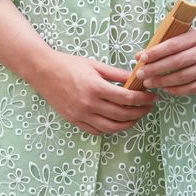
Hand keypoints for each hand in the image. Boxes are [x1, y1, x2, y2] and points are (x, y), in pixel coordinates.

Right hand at [27, 52, 154, 135]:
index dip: (143, 99)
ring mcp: (81, 114)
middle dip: (140, 112)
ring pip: (112, 127)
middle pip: (122, 114)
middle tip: (148, 107)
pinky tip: (116, 122)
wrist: (43, 71)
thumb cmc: (68, 64)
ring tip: (136, 116)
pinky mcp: (74, 120)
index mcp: (95, 87)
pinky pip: (97, 131)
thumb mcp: (95, 65)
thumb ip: (116, 74)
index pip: (127, 98)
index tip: (152, 97)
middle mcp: (89, 103)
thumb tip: (136, 78)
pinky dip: (110, 129)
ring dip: (128, 124)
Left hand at [137, 26, 195, 95]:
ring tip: (149, 83)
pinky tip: (164, 89)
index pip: (173, 45)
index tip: (142, 58)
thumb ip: (162, 44)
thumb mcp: (183, 36)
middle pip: (177, 62)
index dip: (156, 52)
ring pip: (184, 77)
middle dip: (156, 69)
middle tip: (141, 74)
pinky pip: (192, 88)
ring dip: (163, 82)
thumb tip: (139, 56)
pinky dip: (176, 90)